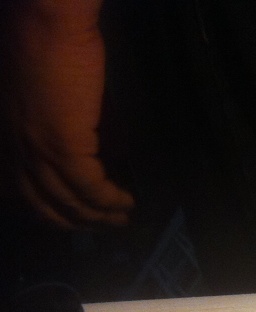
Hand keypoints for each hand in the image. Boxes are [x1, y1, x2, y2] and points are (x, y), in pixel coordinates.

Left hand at [3, 0, 132, 227]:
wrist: (45, 23)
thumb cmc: (43, 45)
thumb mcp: (43, 99)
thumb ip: (60, 129)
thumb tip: (92, 154)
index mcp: (2, 136)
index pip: (16, 188)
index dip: (43, 209)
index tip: (69, 218)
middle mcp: (11, 149)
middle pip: (39, 203)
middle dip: (71, 222)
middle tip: (99, 226)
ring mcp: (35, 150)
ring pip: (65, 201)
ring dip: (96, 217)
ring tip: (120, 219)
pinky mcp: (62, 146)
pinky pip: (89, 188)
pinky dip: (108, 201)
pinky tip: (125, 202)